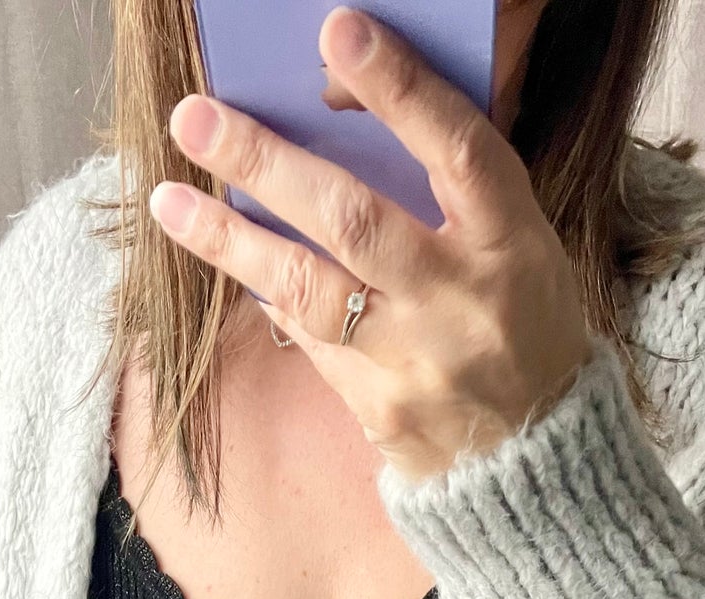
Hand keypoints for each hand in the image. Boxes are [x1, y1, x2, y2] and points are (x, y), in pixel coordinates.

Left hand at [150, 5, 591, 482]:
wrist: (534, 449)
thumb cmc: (517, 317)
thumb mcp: (512, 240)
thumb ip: (443, 184)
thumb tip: (334, 113)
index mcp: (511, 242)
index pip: (458, 150)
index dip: (400, 90)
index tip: (338, 31)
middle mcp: (463, 302)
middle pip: (355, 221)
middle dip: (267, 163)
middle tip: (194, 118)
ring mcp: (418, 363)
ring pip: (310, 291)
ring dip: (231, 242)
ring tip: (170, 200)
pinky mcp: (381, 412)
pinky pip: (310, 341)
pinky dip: (269, 295)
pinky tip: (230, 259)